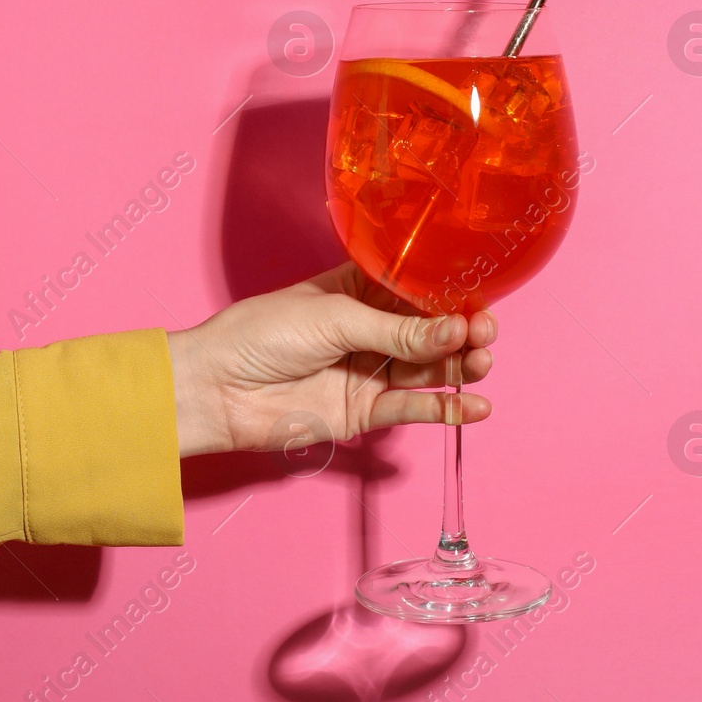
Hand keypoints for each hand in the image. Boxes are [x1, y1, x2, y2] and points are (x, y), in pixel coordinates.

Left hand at [165, 262, 496, 456]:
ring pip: (429, 368)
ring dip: (461, 367)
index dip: (452, 295)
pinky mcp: (365, 412)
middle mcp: (372, 328)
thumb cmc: (262, 334)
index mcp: (361, 289)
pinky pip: (414, 408)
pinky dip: (446, 409)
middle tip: (484, 334)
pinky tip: (476, 407)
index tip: (480, 299)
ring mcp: (371, 371)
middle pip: (432, 330)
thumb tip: (456, 329)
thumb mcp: (335, 318)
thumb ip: (397, 330)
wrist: (217, 389)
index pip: (419, 290)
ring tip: (482, 363)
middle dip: (465, 332)